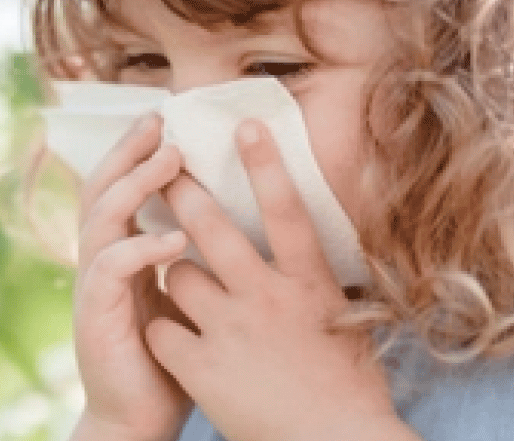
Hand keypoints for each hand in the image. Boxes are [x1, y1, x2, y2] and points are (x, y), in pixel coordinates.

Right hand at [71, 114, 193, 440]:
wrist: (140, 420)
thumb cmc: (173, 358)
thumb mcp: (188, 296)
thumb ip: (198, 257)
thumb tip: (242, 215)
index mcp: (122, 252)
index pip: (122, 187)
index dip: (137, 152)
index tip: (168, 119)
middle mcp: (101, 261)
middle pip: (102, 188)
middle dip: (129, 151)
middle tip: (159, 119)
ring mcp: (93, 287)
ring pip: (101, 218)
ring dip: (134, 184)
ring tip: (168, 160)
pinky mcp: (95, 316)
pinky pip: (110, 269)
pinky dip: (140, 248)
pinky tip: (172, 239)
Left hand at [145, 121, 406, 440]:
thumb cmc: (351, 389)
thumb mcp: (346, 322)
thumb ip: (317, 282)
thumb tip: (307, 248)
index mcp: (310, 284)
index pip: (286, 209)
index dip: (266, 163)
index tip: (244, 125)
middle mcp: (267, 298)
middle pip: (212, 227)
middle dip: (182, 190)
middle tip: (165, 168)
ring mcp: (231, 332)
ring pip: (178, 275)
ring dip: (176, 273)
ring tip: (184, 283)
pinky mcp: (202, 369)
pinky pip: (161, 328)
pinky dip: (162, 329)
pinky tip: (173, 338)